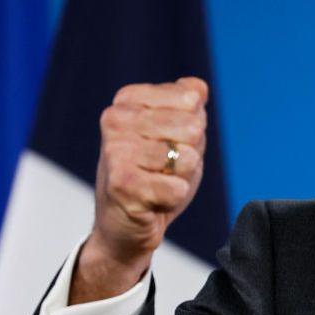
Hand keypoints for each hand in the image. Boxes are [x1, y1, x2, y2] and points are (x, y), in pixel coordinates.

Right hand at [70, 77, 207, 303]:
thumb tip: (198, 89)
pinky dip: (173, 198)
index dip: (193, 127)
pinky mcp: (121, 185)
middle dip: (190, 154)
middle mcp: (115, 119)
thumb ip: (189, 103)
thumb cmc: (154, 174)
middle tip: (164, 169)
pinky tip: (152, 201)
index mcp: (127, 100)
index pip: (191, 99)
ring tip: (157, 183)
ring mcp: (115, 151)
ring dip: (181, 178)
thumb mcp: (178, 132)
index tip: (168, 142)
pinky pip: (177, 188)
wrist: (126, 225)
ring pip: (187, 158)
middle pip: (193, 127)